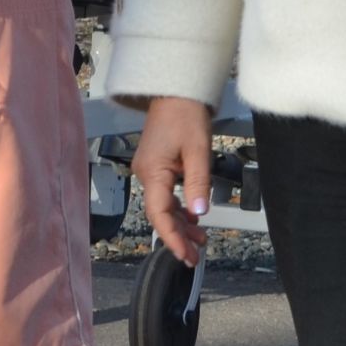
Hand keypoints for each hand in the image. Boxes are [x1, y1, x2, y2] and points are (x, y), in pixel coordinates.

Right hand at [133, 96, 213, 266]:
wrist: (176, 89)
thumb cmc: (185, 113)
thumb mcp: (198, 149)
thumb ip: (198, 182)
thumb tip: (200, 212)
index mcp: (152, 172)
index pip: (159, 214)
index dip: (172, 238)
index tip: (185, 255)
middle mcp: (146, 173)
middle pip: (161, 213)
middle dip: (178, 236)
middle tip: (196, 257)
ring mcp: (149, 169)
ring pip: (163, 205)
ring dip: (180, 224)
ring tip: (199, 240)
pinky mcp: (156, 164)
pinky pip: (165, 194)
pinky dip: (178, 208)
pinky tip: (192, 217)